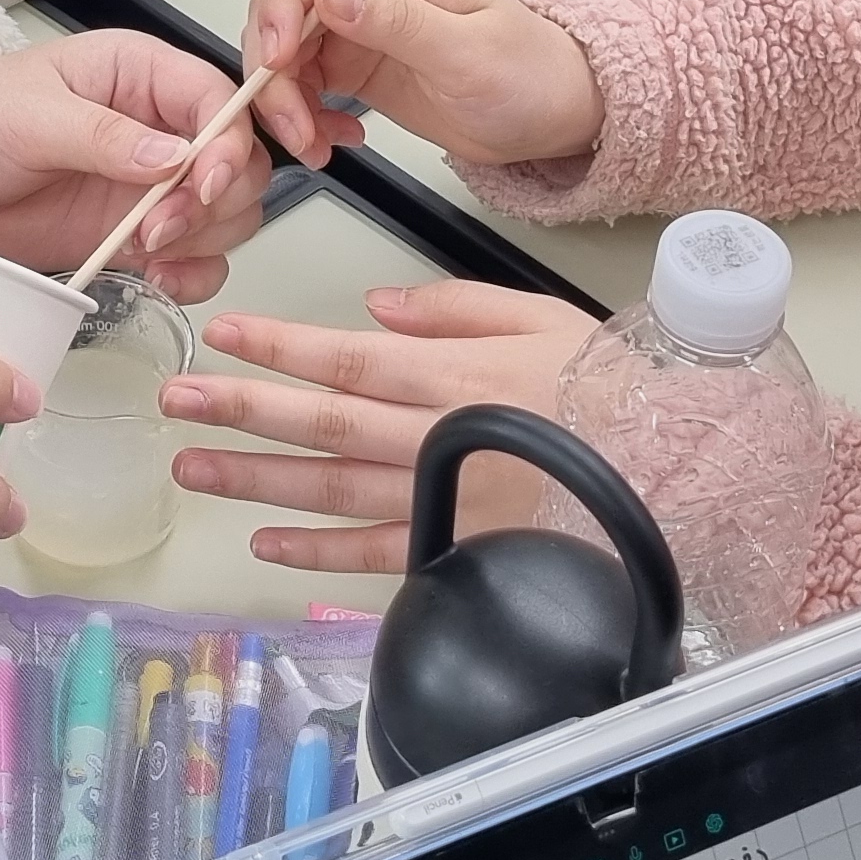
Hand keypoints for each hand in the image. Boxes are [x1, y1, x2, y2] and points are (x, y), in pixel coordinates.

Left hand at [0, 32, 266, 304]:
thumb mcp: (23, 115)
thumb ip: (101, 135)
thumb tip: (173, 156)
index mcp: (137, 74)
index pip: (218, 101)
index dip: (226, 143)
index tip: (201, 183)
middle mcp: (155, 128)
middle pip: (236, 163)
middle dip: (213, 202)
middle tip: (157, 229)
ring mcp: (145, 186)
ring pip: (225, 214)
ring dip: (204, 241)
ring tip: (149, 252)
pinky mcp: (129, 235)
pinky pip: (192, 257)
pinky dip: (191, 273)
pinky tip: (158, 278)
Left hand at [163, 282, 600, 573]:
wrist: (684, 471)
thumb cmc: (615, 388)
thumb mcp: (541, 314)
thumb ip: (454, 305)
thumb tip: (375, 307)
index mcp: (455, 374)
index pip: (345, 356)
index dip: (276, 347)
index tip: (220, 335)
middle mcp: (439, 438)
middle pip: (322, 421)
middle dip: (242, 409)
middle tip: (176, 400)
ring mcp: (446, 500)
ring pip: (332, 488)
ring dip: (257, 479)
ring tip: (193, 468)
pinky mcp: (460, 549)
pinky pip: (374, 554)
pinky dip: (316, 551)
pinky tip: (265, 542)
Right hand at [239, 0, 602, 173]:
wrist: (560, 116)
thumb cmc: (533, 73)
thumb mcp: (468, 50)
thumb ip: (397, 21)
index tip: (279, 53)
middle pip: (286, 10)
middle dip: (273, 67)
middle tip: (291, 118)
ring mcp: (362, 36)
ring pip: (287, 55)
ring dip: (284, 102)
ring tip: (313, 143)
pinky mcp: (361, 74)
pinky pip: (306, 89)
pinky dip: (305, 119)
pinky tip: (333, 140)